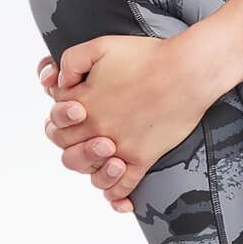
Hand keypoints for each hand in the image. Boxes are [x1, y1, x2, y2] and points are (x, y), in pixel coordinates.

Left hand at [37, 35, 215, 211]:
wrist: (187, 70)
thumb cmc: (148, 56)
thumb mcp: (101, 46)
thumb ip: (72, 60)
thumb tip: (59, 82)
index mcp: (82, 102)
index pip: (55, 122)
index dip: (61, 118)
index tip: (77, 112)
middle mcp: (97, 128)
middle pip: (68, 149)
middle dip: (74, 142)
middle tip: (92, 133)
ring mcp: (120, 146)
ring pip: (91, 173)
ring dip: (92, 167)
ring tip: (107, 155)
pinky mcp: (143, 157)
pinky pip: (123, 186)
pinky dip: (117, 195)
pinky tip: (120, 198)